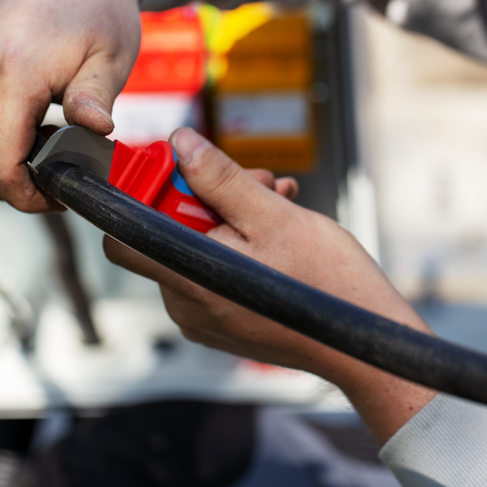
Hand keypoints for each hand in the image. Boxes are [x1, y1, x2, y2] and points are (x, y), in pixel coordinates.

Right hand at [0, 0, 151, 210]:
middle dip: (12, 187)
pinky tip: (16, 131)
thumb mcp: (111, 59)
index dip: (28, 196)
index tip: (57, 195)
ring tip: (37, 149)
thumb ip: (96, 100)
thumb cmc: (96, 10)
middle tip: (51, 177)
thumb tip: (95, 133)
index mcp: (10, 74)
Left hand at [104, 128, 436, 442]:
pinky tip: (276, 229)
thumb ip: (219, 178)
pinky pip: (213, 272)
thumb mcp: (273, 215)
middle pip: (168, 234)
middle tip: (258, 180)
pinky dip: (236, 246)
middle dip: (207, 197)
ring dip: (231, 217)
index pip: (122, 237)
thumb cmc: (325, 283)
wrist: (363, 343)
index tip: (177, 173)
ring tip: (278, 200)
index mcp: (188, 278)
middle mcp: (185, 305)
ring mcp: (203, 318)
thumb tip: (180, 143)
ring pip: (196, 249)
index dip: (141, 197)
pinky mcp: (222, 324)